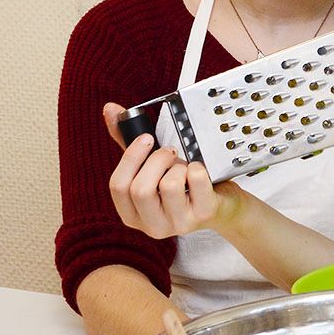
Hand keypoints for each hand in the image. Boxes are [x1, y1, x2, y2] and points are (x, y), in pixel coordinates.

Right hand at [103, 102, 247, 239]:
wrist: (222, 204)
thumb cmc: (184, 185)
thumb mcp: (153, 168)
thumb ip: (129, 143)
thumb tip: (111, 110)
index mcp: (132, 214)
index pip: (117, 187)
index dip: (130, 157)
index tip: (145, 139)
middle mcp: (151, 225)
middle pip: (141, 189)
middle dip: (156, 160)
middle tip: (170, 152)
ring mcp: (178, 224)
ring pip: (169, 186)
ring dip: (179, 167)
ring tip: (185, 168)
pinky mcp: (203, 215)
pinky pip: (197, 181)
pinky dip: (198, 168)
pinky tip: (199, 173)